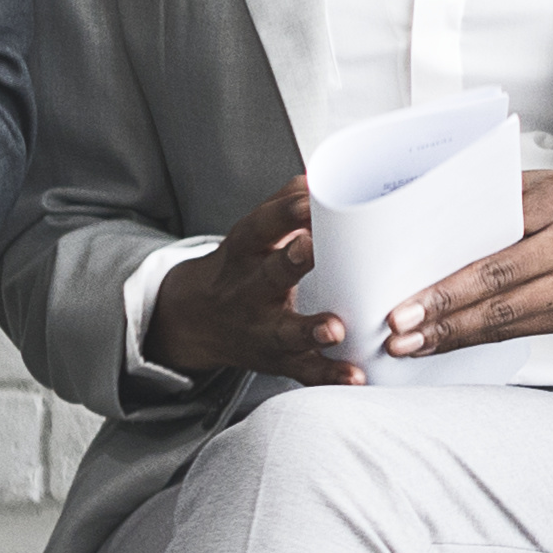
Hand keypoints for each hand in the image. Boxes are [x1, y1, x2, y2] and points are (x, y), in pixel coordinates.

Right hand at [144, 180, 362, 386]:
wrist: (198, 321)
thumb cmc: (241, 269)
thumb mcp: (252, 234)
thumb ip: (284, 206)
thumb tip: (316, 176)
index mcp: (246, 251)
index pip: (261, 226)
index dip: (283, 213)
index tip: (308, 202)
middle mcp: (250, 290)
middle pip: (272, 274)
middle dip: (292, 262)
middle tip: (311, 248)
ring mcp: (264, 328)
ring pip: (287, 331)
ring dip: (311, 330)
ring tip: (336, 329)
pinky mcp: (279, 360)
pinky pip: (305, 371)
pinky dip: (329, 375)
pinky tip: (354, 376)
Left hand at [385, 173, 552, 358]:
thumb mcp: (539, 185)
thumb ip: (495, 200)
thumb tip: (426, 232)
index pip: (498, 233)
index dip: (453, 266)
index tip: (408, 286)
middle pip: (500, 280)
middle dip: (443, 307)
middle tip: (398, 326)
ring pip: (507, 314)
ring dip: (453, 332)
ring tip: (409, 344)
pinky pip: (518, 331)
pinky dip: (475, 338)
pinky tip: (443, 342)